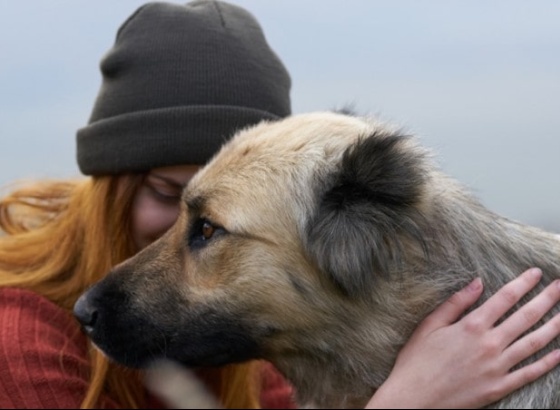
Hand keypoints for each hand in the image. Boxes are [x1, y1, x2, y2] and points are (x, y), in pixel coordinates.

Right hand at [367, 268, 559, 408]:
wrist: (414, 397)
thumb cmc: (417, 360)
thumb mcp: (430, 325)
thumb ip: (456, 303)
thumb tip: (477, 283)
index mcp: (471, 326)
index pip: (505, 298)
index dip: (523, 283)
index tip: (536, 273)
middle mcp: (489, 344)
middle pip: (526, 317)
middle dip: (547, 299)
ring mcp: (497, 367)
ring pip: (534, 343)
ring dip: (554, 327)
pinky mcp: (499, 387)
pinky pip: (530, 373)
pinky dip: (548, 363)